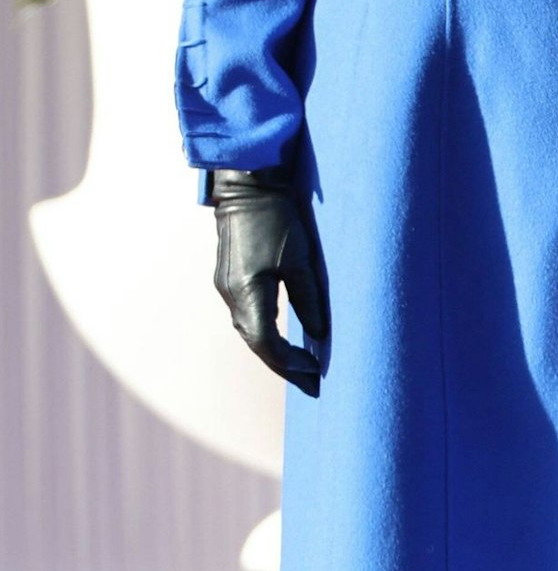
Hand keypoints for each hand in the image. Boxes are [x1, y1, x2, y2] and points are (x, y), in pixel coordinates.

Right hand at [210, 168, 327, 394]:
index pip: (266, 343)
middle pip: (255, 342)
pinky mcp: (229, 278)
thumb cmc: (277, 218)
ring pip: (249, 330)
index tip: (315, 374)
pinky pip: (246, 316)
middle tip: (311, 383)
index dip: (290, 363)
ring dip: (274, 351)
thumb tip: (319, 335)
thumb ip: (309, 300)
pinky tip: (284, 339)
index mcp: (247, 292)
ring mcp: (226, 287)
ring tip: (301, 366)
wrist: (246, 186)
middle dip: (283, 365)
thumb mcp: (301, 260)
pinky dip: (265, 333)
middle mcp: (230, 294)